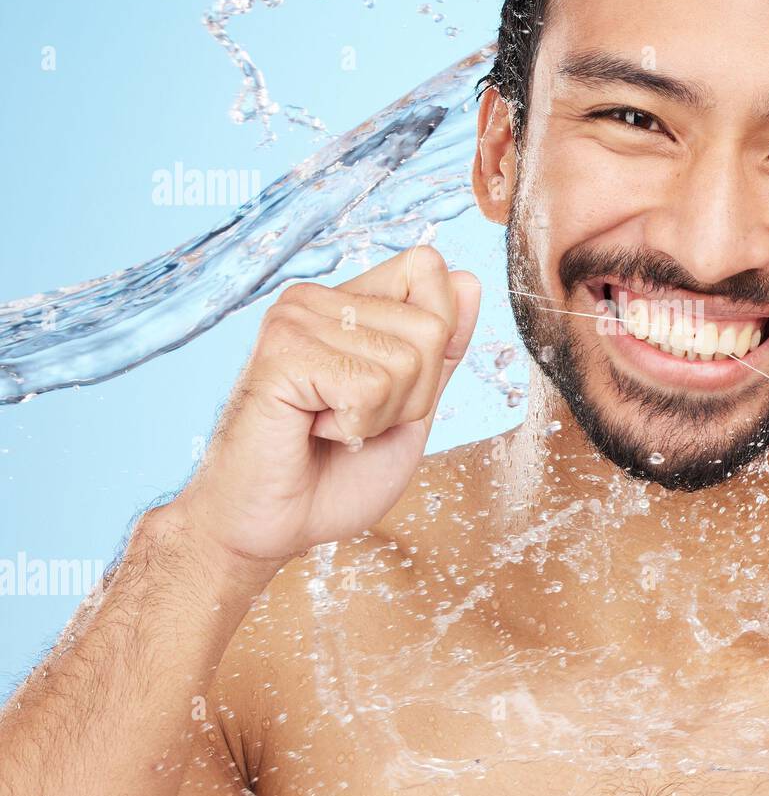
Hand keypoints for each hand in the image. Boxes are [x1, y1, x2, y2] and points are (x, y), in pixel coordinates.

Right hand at [165, 246, 480, 574]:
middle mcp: (316, 298)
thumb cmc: (334, 473)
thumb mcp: (410, 405)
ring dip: (380, 416)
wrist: (271, 526)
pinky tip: (312, 430)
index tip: (385, 389)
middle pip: (431, 326)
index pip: (429, 269)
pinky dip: (354, 427)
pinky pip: (368, 386)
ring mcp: (294, 318)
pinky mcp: (281, 352)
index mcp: (346, 300)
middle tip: (353, 420)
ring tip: (330, 427)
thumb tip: (469, 280)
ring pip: (406, 360)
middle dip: (410, 395)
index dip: (435, 344)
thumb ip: (441, 347)